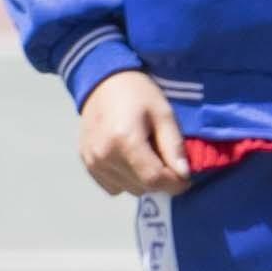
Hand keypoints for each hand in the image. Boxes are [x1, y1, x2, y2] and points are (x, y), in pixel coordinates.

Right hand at [76, 72, 189, 197]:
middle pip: (142, 187)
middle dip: (161, 180)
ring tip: (147, 157)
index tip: (185, 176)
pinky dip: (126, 180)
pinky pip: (114, 187)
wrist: (102, 80)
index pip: (154, 179)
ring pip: (129, 189)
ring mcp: (92, 161)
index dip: (175, 183)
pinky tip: (129, 160)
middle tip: (165, 160)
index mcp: (124, 140)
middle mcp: (104, 155)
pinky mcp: (87, 163)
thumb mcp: (163, 113)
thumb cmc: (137, 93)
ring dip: (143, 181)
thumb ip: (173, 146)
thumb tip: (183, 175)